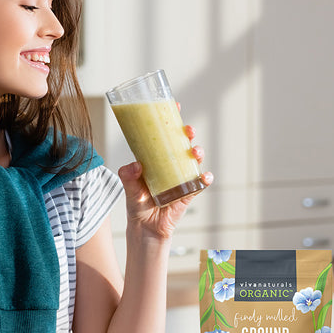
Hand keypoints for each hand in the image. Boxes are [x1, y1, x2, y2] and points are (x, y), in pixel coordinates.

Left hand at [118, 123, 213, 238]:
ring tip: (194, 151)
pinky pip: (201, 183)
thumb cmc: (137, 204)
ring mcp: (182, 177)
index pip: (164, 135)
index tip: (175, 105)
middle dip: (188, 133)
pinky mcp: (189, 192)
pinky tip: (204, 176)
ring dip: (197, 152)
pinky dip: (205, 179)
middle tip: (187, 130)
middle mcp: (171, 164)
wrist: (145, 227)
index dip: (171, 119)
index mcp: (156, 158)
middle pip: (183, 143)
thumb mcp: (129, 188)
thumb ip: (128, 176)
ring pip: (194, 159)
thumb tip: (136, 165)